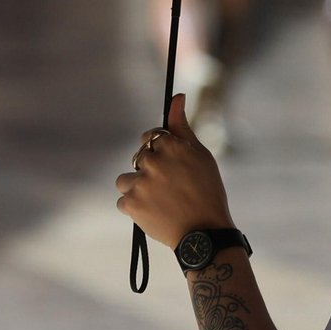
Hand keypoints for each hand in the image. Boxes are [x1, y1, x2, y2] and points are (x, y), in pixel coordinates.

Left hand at [116, 94, 232, 249]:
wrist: (204, 234)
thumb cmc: (207, 191)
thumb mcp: (200, 154)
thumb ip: (182, 125)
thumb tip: (177, 96)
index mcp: (170, 145)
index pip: (150, 137)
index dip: (159, 152)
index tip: (170, 167)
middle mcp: (152, 160)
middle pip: (137, 158)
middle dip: (149, 170)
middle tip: (170, 189)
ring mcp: (140, 183)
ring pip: (125, 179)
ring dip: (137, 188)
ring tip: (159, 202)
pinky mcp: (130, 204)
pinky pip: (123, 200)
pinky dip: (135, 208)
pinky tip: (154, 212)